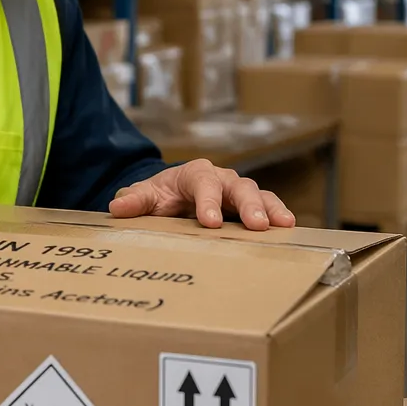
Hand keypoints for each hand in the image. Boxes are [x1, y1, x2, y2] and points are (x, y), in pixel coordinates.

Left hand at [108, 160, 294, 229]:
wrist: (172, 197)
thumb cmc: (160, 196)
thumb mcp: (145, 197)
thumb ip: (134, 201)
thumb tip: (117, 207)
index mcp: (195, 174)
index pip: (203, 183)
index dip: (208, 201)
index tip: (210, 222)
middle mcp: (222, 179)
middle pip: (239, 186)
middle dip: (249, 205)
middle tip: (257, 224)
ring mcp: (239, 193)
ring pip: (259, 195)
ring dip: (271, 209)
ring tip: (284, 225)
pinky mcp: (250, 207)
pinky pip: (267, 208)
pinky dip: (278, 216)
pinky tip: (289, 231)